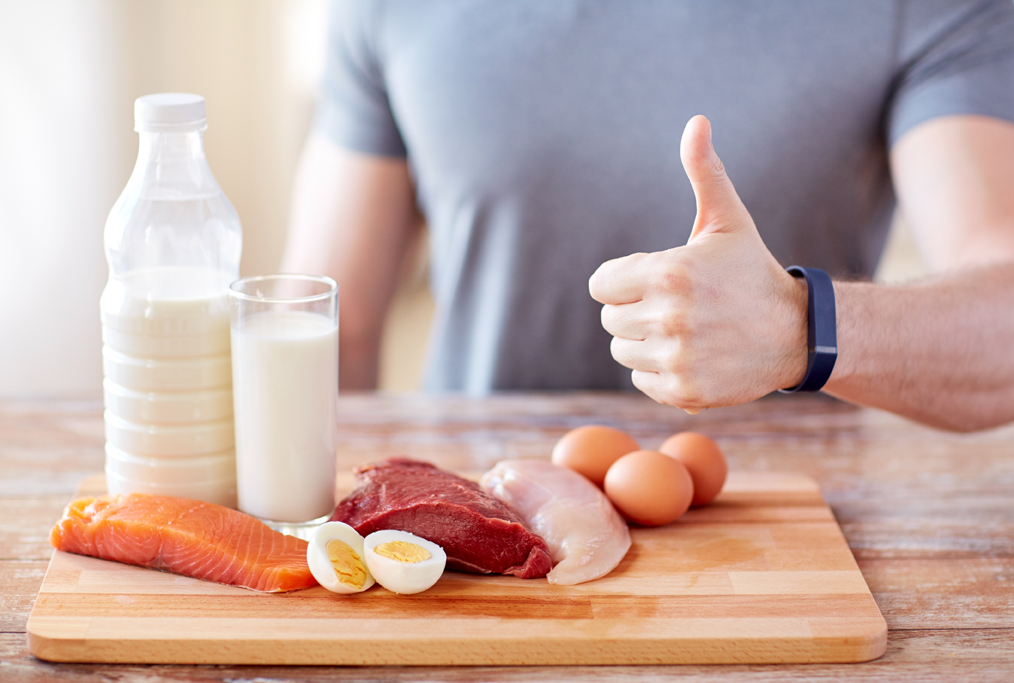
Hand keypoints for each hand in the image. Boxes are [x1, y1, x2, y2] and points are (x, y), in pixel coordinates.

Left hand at [588, 115, 808, 411]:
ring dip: (645, 342)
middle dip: (635, 310)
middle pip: (610, 320)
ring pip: (622, 351)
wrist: (798, 333)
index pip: (601, 285)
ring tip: (686, 331)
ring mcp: (675, 358)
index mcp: (668, 273)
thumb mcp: (728, 221)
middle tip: (676, 307)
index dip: (623, 280)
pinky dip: (659, 371)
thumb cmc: (752, 272)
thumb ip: (704, 173)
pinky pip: (640, 380)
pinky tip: (691, 355)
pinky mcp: (683, 391)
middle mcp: (668, 318)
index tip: (654, 280)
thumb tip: (696, 121)